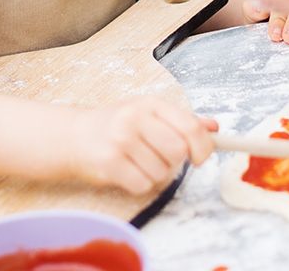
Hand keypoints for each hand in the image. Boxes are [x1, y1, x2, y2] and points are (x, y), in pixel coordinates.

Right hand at [68, 98, 216, 194]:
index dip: (203, 146)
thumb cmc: (116, 125)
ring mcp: (121, 140)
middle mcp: (135, 118)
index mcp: (150, 104)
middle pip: (178, 152)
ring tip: (137, 161)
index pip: (190, 126)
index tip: (201, 157)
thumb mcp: (148, 114)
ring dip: (154, 173)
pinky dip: (139, 184)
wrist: (74, 136)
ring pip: (162, 172)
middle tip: (159, 157)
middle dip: (174, 161)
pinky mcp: (109, 163)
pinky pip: (143, 185)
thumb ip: (181, 120)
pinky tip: (127, 171)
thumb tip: (214, 128)